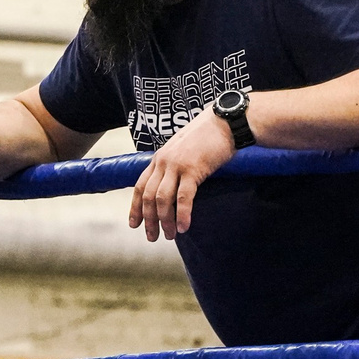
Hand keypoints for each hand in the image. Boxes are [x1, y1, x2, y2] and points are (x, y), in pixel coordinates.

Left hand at [128, 108, 236, 240]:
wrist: (225, 121)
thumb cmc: (208, 136)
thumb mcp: (183, 149)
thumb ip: (174, 165)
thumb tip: (173, 184)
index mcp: (159, 158)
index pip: (140, 186)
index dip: (135, 208)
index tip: (134, 224)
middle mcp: (163, 162)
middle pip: (149, 197)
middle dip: (148, 220)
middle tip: (153, 237)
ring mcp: (177, 165)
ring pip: (163, 200)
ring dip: (165, 221)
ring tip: (169, 235)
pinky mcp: (193, 169)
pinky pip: (184, 197)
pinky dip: (182, 214)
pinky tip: (184, 227)